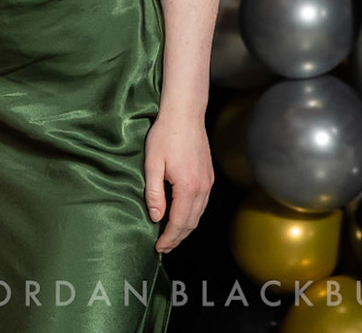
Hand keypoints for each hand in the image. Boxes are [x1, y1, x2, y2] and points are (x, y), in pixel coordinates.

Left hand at [144, 111, 211, 252]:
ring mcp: (208, 183)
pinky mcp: (209, 177)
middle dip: (177, 238)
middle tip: (164, 247)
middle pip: (191, 223)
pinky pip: (202, 204)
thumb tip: (156, 217)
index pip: (178, 222)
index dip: (168, 237)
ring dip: (185, 228)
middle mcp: (202, 189)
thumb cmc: (165, 136)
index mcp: (188, 188)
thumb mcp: (152, 164)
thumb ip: (154, 192)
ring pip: (198, 215)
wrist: (185, 115)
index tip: (158, 247)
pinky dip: (192, 216)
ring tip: (171, 236)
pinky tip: (182, 216)